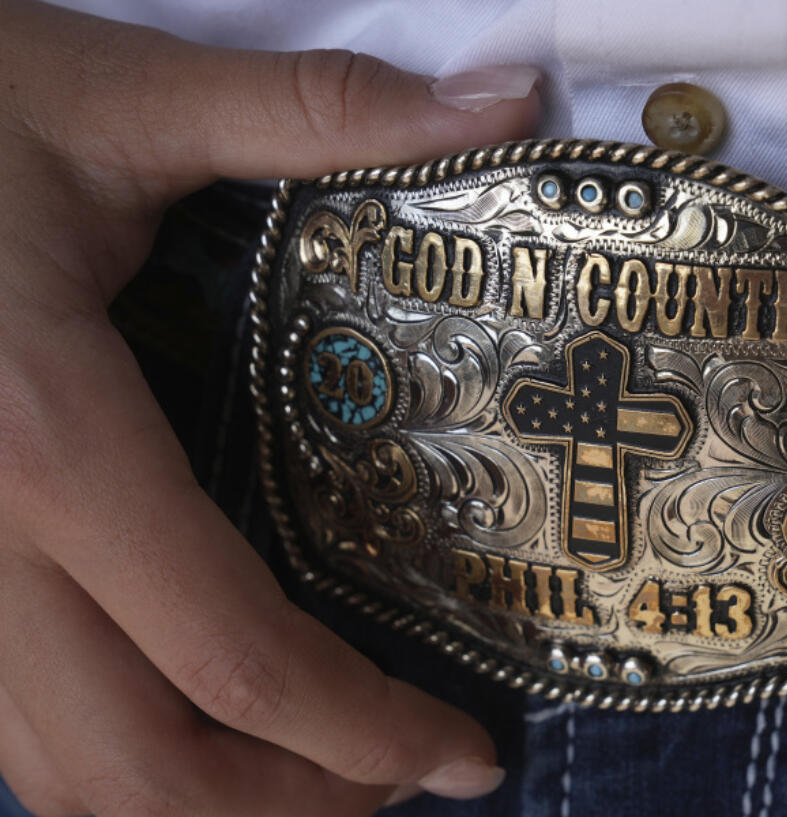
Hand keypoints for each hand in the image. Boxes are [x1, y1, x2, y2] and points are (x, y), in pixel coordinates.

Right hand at [0, 2, 539, 813]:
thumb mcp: (117, 95)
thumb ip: (314, 109)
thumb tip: (502, 100)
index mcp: (43, 437)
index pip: (230, 653)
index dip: (362, 732)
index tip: (463, 756)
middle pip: (133, 769)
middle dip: (288, 804)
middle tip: (402, 774)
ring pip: (48, 772)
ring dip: (198, 804)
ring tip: (319, 766)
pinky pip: (4, 718)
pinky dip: (115, 752)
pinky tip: (192, 707)